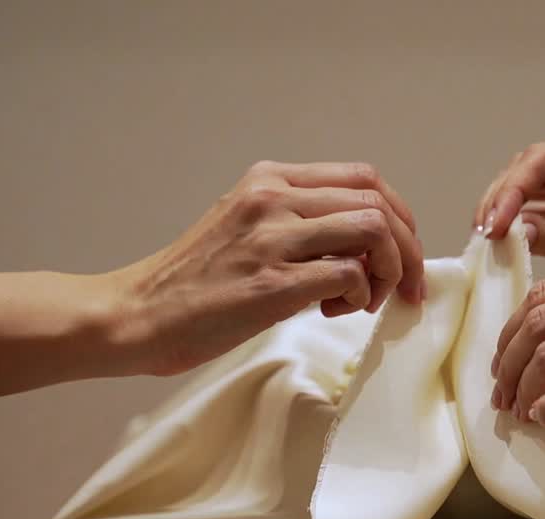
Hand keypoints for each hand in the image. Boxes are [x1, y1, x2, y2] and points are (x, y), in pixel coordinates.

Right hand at [111, 160, 424, 375]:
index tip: (404, 253)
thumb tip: (363, 247)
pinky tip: (336, 311)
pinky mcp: (273, 282)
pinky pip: (350, 275)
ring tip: (365, 300)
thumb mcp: (244, 228)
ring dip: (388, 270)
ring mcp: (272, 238)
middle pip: (378, 202)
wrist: (137, 314)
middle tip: (405, 287)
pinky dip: (361, 296)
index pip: (363, 178)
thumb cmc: (192, 284)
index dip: (399, 216)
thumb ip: (297, 223)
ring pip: (373, 230)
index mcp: (268, 180)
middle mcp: (273, 198)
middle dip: (407, 248)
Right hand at [474, 125, 544, 281]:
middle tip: (481, 234)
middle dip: (502, 197)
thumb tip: (510, 232)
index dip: (512, 189)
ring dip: (508, 210)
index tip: (493, 224)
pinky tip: (506, 243)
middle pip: (533, 167)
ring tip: (487, 241)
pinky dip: (524, 223)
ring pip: (533, 185)